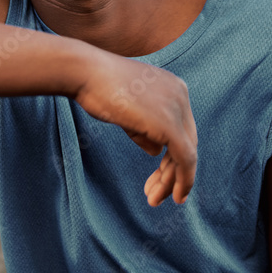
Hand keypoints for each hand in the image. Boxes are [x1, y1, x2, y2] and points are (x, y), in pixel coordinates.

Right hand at [73, 55, 197, 206]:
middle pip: (187, 141)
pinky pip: (185, 159)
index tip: (157, 177)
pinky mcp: (170, 125)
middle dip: (173, 171)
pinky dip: (183, 180)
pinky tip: (175, 196)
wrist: (85, 72)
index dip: (171, 155)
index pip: (180, 128)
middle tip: (155, 193)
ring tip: (154, 199)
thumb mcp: (127, 107)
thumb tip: (156, 150)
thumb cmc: (96, 86)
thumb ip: (144, 128)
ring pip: (187, 154)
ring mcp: (177, 108)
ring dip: (173, 180)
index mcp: (173, 86)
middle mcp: (181, 94)